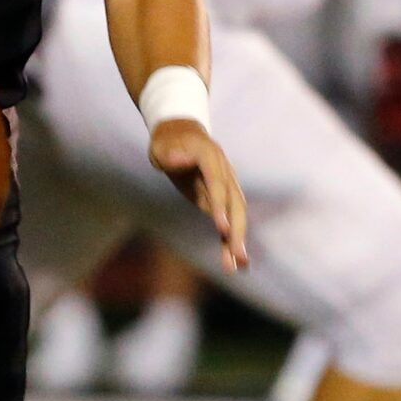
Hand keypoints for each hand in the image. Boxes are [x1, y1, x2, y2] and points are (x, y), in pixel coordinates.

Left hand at [149, 120, 248, 271]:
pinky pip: (228, 221)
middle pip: (236, 204)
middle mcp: (225, 173)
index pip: (218, 184)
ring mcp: (226, 186)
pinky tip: (233, 262)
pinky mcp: (221, 199)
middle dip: (237, 230)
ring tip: (238, 266)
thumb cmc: (167, 142)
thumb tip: (176, 158)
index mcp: (211, 158)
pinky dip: (230, 240)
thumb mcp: (162, 146)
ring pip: (236, 216)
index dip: (221, 206)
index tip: (222, 228)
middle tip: (238, 255)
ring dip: (237, 240)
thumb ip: (170, 154)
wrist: (180, 133)